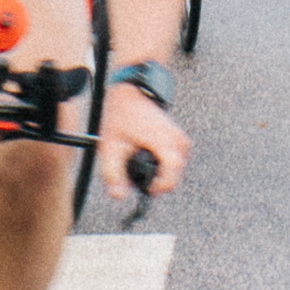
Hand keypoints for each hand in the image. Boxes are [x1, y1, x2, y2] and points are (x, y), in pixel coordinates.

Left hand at [99, 73, 188, 197]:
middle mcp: (176, 138)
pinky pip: (177, 158)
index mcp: (163, 141)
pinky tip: (150, 158)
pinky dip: (165, 163)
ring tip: (144, 165)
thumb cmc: (121, 116)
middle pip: (177, 174)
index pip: (173, 175)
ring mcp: (179, 135)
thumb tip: (120, 196)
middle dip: (159, 181)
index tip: (148, 189)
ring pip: (178, 167)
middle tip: (141, 177)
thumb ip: (113, 176)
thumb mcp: (110, 148)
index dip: (160, 187)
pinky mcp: (178, 135)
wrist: (130, 93)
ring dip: (163, 172)